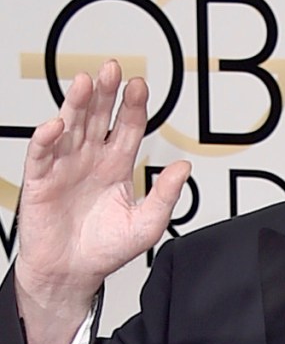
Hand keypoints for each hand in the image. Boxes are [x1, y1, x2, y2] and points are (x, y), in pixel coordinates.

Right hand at [17, 62, 191, 343]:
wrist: (71, 273)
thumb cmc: (105, 249)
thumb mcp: (145, 225)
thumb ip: (165, 196)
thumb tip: (184, 168)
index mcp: (116, 164)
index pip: (127, 126)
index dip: (133, 106)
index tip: (140, 87)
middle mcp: (90, 157)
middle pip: (99, 115)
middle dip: (106, 93)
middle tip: (114, 71)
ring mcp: (65, 163)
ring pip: (71, 124)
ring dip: (78, 103)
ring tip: (87, 84)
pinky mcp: (42, 177)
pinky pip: (43, 152)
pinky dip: (47, 137)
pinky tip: (57, 125)